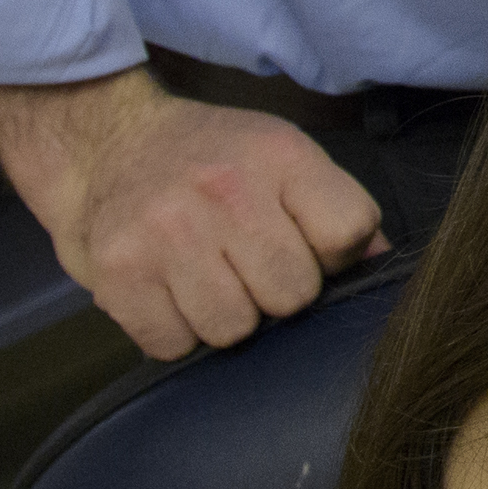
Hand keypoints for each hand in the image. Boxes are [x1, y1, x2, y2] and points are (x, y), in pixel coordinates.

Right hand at [0, 67, 387, 358]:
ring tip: (205, 275)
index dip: (334, 255)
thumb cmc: (211, 157)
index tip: (307, 245)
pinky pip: (173, 346)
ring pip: (234, 330)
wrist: (108, 142)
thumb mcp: (282, 157)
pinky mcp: (119, 274)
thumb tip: (379, 263)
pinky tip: (168, 291)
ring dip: (224, 316)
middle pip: (293, 294)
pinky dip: (174, 332)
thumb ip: (335, 207)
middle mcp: (224, 190)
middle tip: (246, 264)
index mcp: (279, 155)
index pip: (348, 232)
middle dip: (277, 292)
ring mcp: (166, 233)